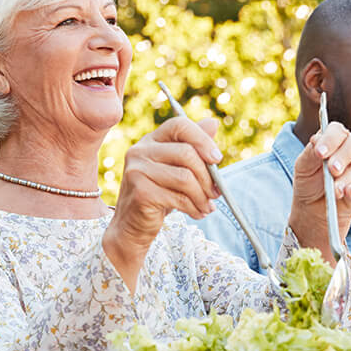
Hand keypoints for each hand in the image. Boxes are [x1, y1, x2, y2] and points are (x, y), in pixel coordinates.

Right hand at [104, 115, 222, 288]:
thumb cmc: (158, 196)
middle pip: (187, 153)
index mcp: (150, 141)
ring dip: (203, 196)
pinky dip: (194, 208)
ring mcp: (137, 171)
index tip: (217, 159)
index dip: (202, 139)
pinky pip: (178, 197)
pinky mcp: (140, 192)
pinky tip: (196, 213)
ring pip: (185, 178)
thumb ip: (193, 147)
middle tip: (217, 193)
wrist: (132, 227)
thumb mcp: (177, 170)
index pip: (179, 125)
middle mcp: (139, 151)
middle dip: (208, 177)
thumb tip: (213, 122)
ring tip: (207, 207)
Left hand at [288, 122, 350, 255]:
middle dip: (343, 156)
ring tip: (334, 191)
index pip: (337, 130)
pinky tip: (348, 193)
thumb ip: (310, 152)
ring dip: (346, 178)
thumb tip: (316, 139)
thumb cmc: (309, 181)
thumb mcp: (303, 167)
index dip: (330, 139)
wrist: (313, 207)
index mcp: (333, 139)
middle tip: (332, 170)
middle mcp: (350, 149)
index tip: (319, 153)